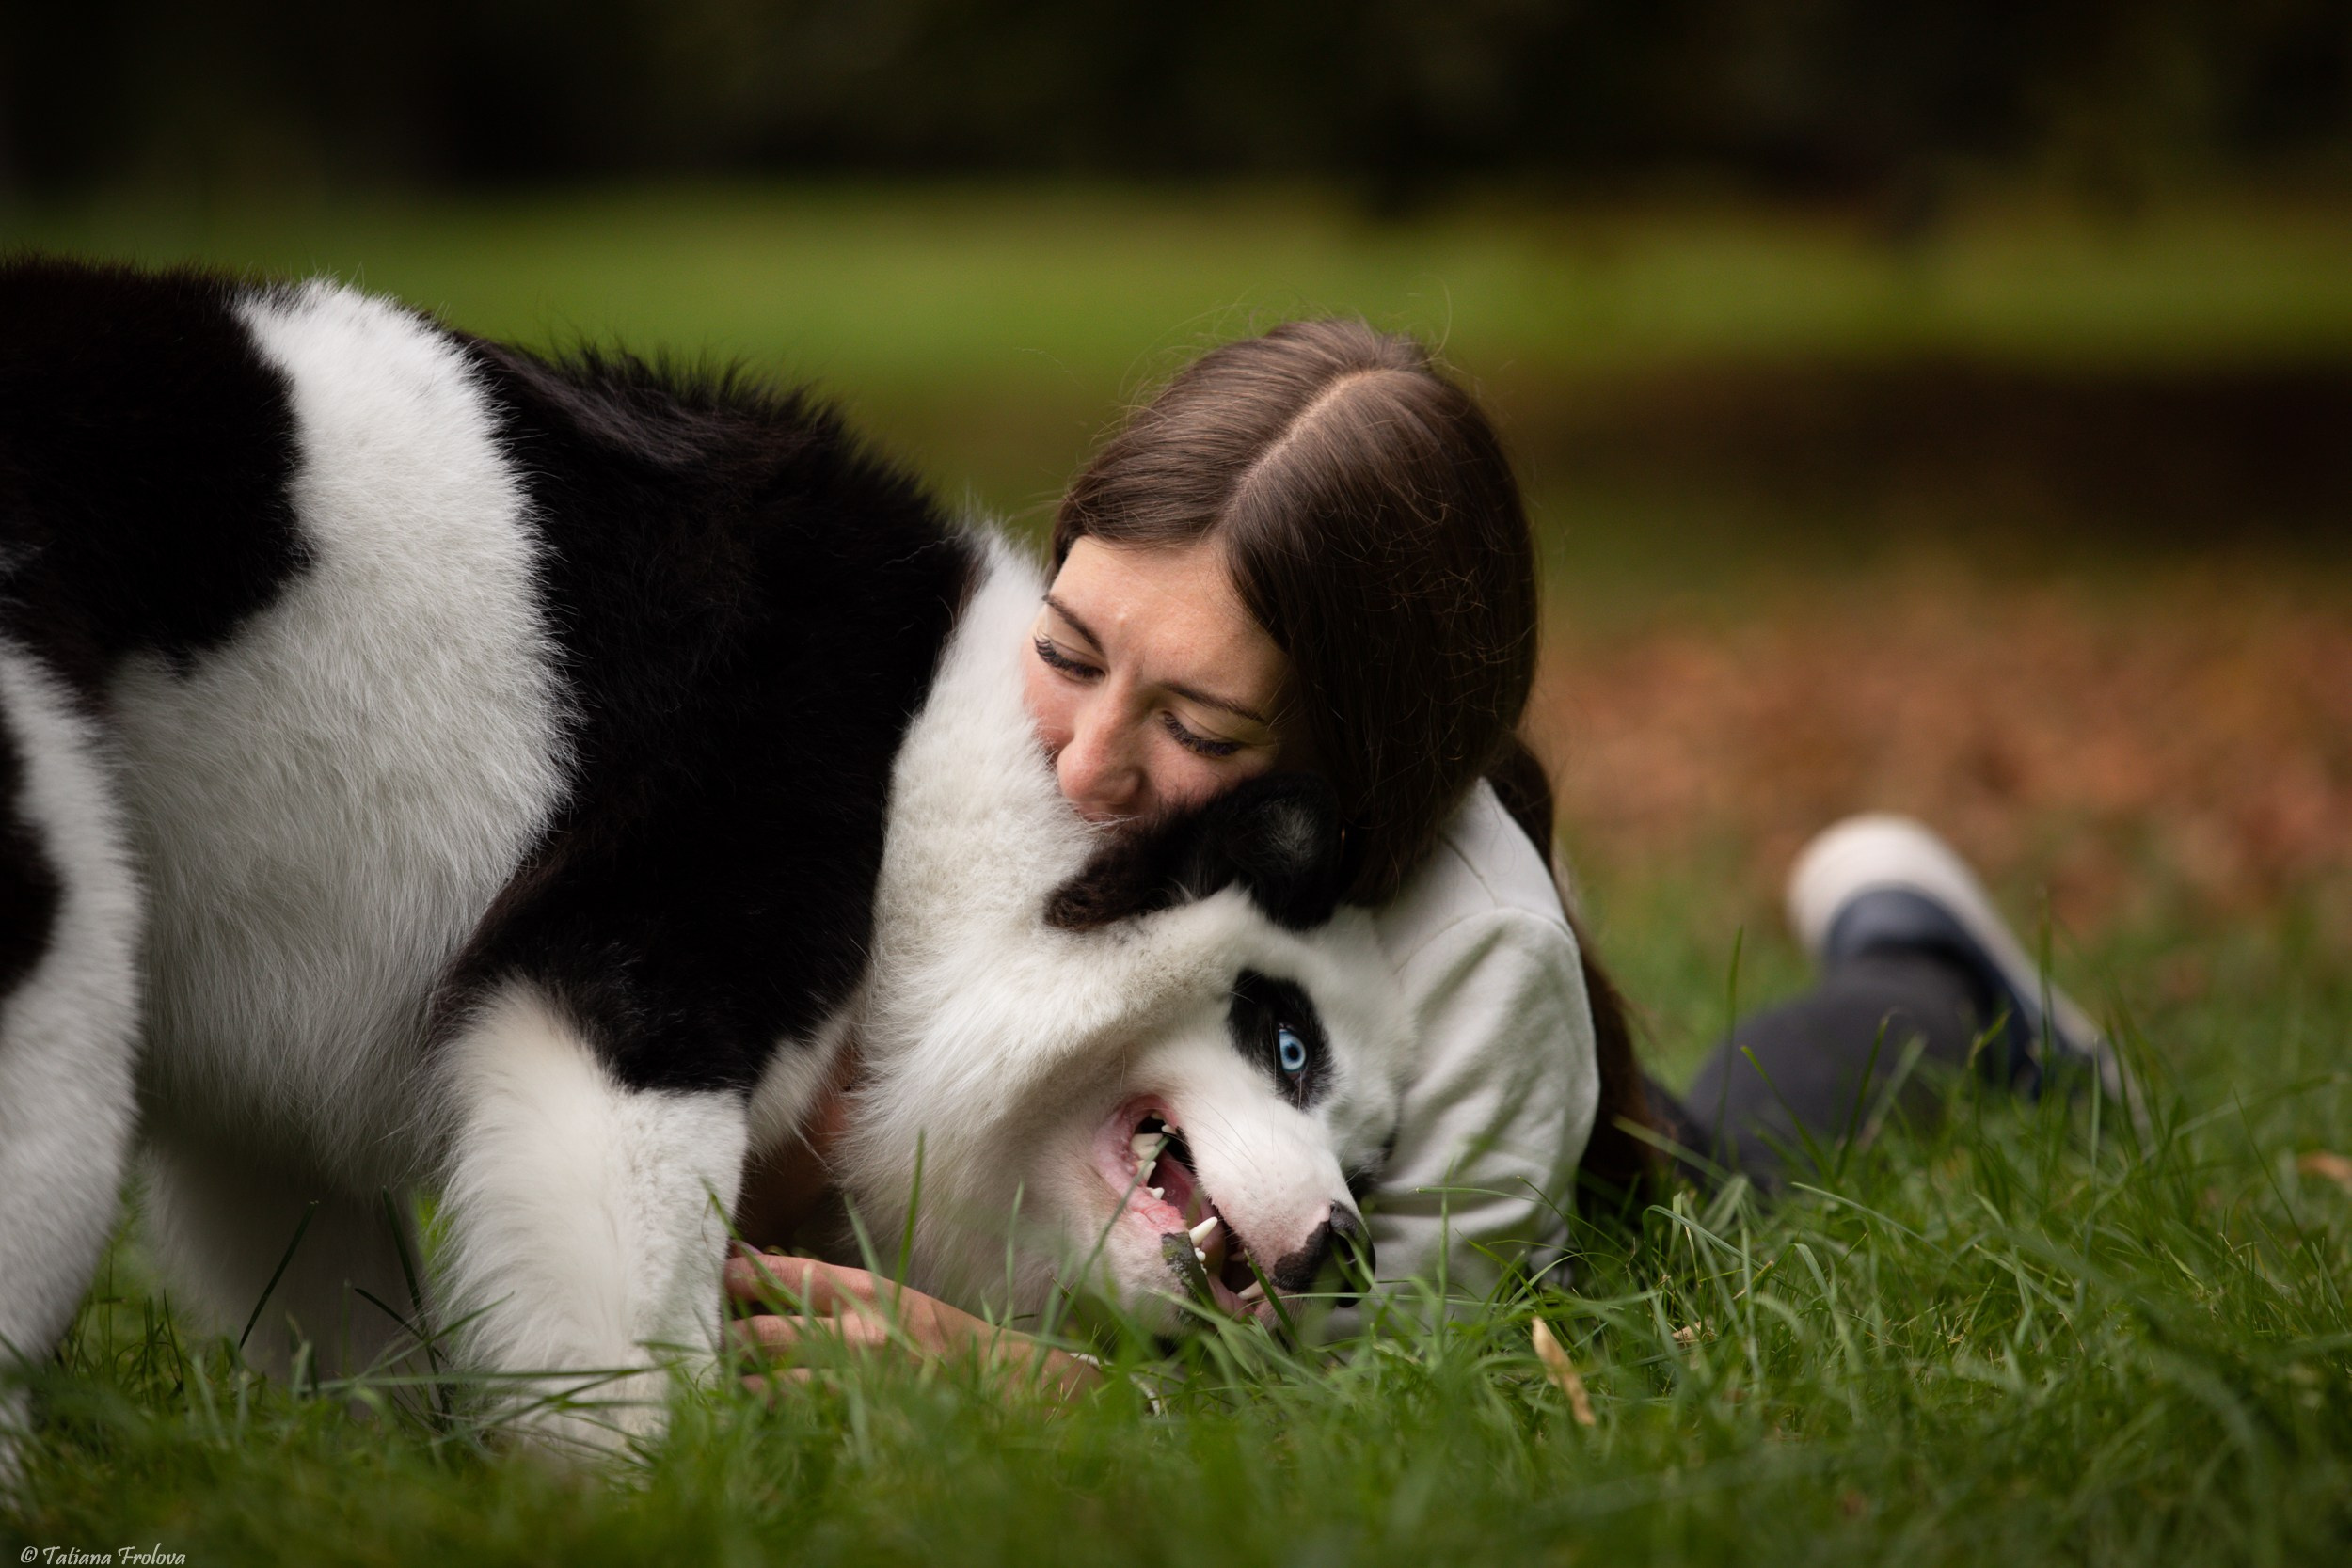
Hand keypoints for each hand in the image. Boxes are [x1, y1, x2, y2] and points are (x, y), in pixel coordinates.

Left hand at [723, 1248, 1101, 1406]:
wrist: (1007, 1387)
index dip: (749, 1273)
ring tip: (725, 1380)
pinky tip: (758, 1416)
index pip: (795, 1276)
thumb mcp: (894, 1301)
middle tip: (711, 1332)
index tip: (721, 1270)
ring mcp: (861, 1386)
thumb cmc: (941, 1340)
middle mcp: (862, 1337)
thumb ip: (837, 1292)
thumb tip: (763, 1268)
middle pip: (769, 1332)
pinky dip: (775, 1420)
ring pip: (775, 1385)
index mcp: (873, 1295)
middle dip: (731, 1334)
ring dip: (744, 1383)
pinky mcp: (863, 1425)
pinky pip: (803, 1424)